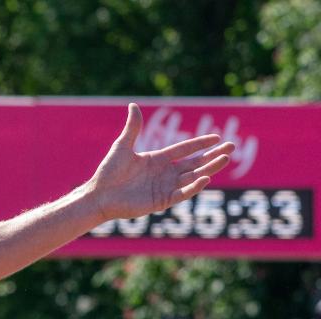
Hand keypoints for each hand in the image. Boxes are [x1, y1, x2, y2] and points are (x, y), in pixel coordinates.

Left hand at [88, 103, 233, 220]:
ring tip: (226, 158)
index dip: (200, 143)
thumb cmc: (108, 172)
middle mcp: (164, 173)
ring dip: (210, 168)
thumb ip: (133, 128)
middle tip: (233, 146)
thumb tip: (133, 105)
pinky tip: (205, 177)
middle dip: (213, 155)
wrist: (98, 195)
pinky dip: (194, 187)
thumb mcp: (122, 146)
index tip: (217, 137)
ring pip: (193, 176)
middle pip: (195, 162)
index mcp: (157, 159)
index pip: (184, 149)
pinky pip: (182, 193)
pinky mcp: (161, 201)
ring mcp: (165, 187)